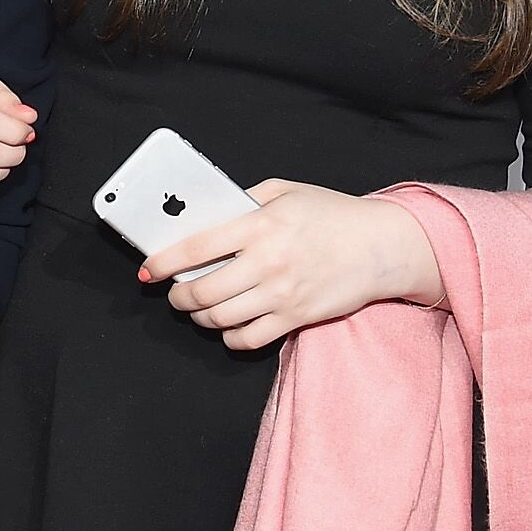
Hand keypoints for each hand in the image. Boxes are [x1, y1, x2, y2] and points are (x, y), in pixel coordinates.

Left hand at [142, 180, 442, 350]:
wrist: (383, 245)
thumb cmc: (333, 214)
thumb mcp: (286, 191)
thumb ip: (245, 199)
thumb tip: (206, 215)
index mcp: (259, 225)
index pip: (195, 248)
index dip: (163, 262)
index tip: (148, 270)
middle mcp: (267, 262)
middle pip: (202, 291)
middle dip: (178, 297)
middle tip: (175, 293)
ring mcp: (282, 294)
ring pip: (220, 318)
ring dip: (199, 317)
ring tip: (197, 309)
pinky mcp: (297, 318)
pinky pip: (249, 339)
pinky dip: (229, 338)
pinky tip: (226, 327)